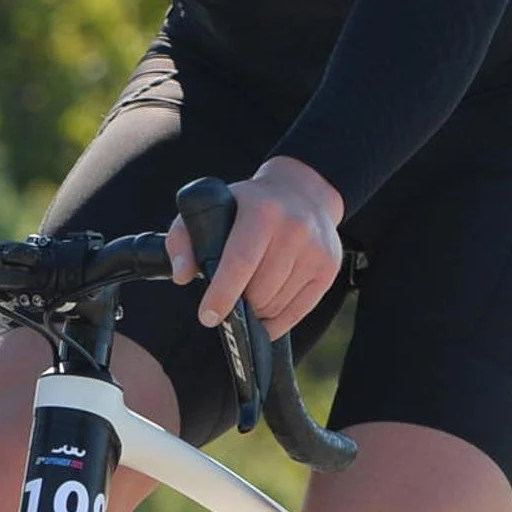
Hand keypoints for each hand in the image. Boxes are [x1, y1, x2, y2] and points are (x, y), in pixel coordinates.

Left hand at [167, 155, 344, 341]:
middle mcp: (293, 228)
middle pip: (259, 290)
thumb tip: (183, 275)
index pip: (240, 262)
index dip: (222, 294)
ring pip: (276, 304)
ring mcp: (315, 250)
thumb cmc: (248, 206)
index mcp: (261, 212)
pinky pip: (298, 311)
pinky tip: (266, 311)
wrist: (302, 192)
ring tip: (250, 295)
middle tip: (231, 296)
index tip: (208, 316)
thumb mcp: (211, 208)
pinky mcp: (328, 268)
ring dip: (257, 310)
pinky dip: (277, 320)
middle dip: (239, 303)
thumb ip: (183, 239)